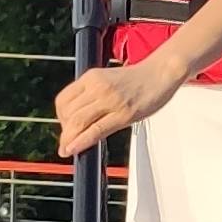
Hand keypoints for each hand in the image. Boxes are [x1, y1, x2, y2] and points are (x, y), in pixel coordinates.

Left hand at [55, 61, 173, 157]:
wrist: (161, 72)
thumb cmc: (137, 80)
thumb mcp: (107, 80)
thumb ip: (91, 94)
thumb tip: (78, 117)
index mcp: (91, 77)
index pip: (63, 100)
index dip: (60, 118)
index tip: (65, 128)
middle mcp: (98, 87)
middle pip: (68, 113)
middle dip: (64, 132)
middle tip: (67, 142)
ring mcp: (110, 100)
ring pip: (78, 122)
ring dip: (69, 139)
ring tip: (68, 148)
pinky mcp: (123, 114)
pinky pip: (96, 130)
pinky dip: (81, 141)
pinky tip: (73, 149)